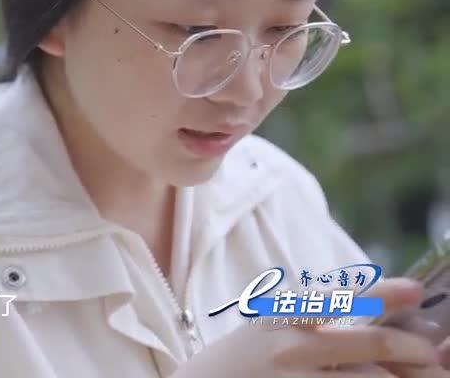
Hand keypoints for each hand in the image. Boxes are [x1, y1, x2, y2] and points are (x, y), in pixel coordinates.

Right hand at [172, 278, 448, 377]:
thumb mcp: (261, 336)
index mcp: (281, 322)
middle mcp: (293, 350)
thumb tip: (364, 329)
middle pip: (373, 344)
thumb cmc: (229, 369)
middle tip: (432, 355)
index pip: (341, 300)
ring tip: (419, 377)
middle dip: (414, 350)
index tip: (415, 290)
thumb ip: (306, 328)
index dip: (383, 293)